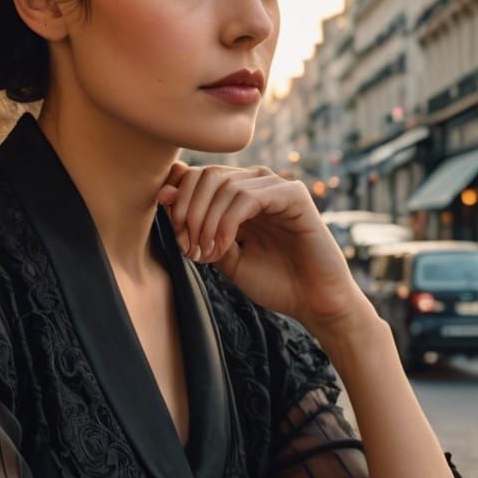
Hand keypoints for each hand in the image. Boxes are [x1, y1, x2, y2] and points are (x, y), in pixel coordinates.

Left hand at [155, 161, 367, 332]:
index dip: (180, 201)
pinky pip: (248, 197)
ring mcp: (276, 186)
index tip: (177, 237)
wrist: (313, 302)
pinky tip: (224, 247)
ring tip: (206, 252)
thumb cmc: (273, 281)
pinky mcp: (294, 195)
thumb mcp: (223, 255)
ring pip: (224, 185)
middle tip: (189, 248)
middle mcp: (257, 183)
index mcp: (240, 194)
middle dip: (189, 212)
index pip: (198, 176)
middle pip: (207, 175)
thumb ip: (198, 226)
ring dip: (206, 222)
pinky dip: (227, 222)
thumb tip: (165, 194)